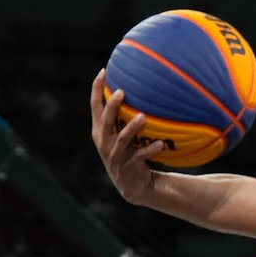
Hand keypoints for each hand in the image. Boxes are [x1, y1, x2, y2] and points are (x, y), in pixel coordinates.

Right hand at [90, 69, 164, 203]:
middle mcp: (103, 141)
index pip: (95, 106)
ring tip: (144, 116)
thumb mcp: (122, 135)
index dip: (97, 89)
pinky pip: (140, 156)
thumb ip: (125, 116)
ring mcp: (114, 155)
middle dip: (112, 106)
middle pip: (105, 120)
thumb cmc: (129, 153)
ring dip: (132, 127)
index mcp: (99, 130)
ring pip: (122, 138)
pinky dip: (150, 150)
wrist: (132, 185)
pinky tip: (161, 143)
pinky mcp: (127, 167)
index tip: (104, 71)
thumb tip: (142, 89)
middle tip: (123, 91)